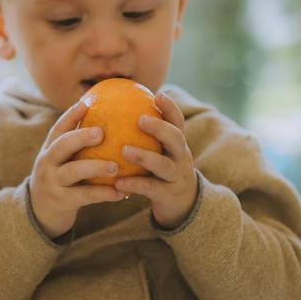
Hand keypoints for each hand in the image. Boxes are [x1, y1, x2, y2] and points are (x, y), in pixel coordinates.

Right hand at [28, 99, 126, 239]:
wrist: (39, 213)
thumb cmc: (60, 181)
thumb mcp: (61, 162)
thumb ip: (78, 147)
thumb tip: (109, 124)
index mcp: (49, 150)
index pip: (58, 128)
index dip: (71, 115)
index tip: (86, 102)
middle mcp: (48, 163)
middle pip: (61, 145)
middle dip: (80, 137)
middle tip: (102, 133)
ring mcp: (53, 182)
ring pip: (73, 171)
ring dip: (95, 167)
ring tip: (116, 167)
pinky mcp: (62, 201)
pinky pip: (85, 196)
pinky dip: (104, 194)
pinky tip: (122, 193)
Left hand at [112, 93, 198, 230]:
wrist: (183, 205)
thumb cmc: (162, 171)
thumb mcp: (161, 152)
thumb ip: (146, 135)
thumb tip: (117, 109)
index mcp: (177, 144)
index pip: (177, 122)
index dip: (170, 108)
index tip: (158, 94)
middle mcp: (180, 157)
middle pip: (175, 138)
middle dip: (159, 127)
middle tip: (139, 119)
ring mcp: (176, 176)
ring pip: (163, 164)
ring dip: (144, 156)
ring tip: (124, 150)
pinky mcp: (168, 195)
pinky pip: (150, 188)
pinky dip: (134, 184)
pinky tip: (117, 182)